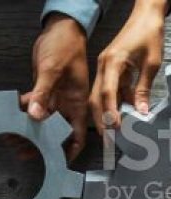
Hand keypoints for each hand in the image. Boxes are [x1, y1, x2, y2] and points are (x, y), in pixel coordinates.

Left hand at [22, 13, 88, 160]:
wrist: (59, 28)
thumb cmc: (66, 46)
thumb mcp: (53, 70)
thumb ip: (42, 93)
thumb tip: (35, 116)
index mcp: (77, 104)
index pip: (77, 136)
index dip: (69, 152)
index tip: (57, 163)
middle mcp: (66, 105)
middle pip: (54, 133)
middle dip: (40, 145)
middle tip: (24, 153)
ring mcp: (54, 99)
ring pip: (40, 122)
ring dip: (26, 131)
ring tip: (11, 139)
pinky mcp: (42, 92)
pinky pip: (31, 107)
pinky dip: (20, 113)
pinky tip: (8, 119)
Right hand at [90, 0, 166, 132]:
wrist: (145, 15)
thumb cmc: (148, 32)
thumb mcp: (151, 63)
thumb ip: (144, 89)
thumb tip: (141, 110)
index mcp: (113, 61)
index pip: (108, 92)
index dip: (110, 112)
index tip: (114, 126)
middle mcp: (104, 66)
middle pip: (96, 98)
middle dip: (100, 118)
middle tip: (107, 135)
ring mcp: (104, 68)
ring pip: (99, 96)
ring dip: (105, 113)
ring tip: (113, 128)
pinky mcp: (108, 70)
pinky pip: (108, 91)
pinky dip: (113, 103)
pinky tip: (121, 112)